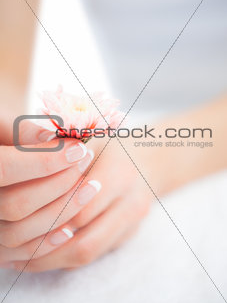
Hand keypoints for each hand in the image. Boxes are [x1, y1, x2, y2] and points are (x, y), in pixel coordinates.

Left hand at [2, 137, 151, 271]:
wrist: (149, 160)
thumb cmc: (113, 146)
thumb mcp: (93, 139)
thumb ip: (64, 154)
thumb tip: (27, 171)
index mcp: (121, 174)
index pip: (80, 206)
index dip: (49, 212)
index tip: (22, 213)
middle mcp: (131, 203)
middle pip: (85, 241)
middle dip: (46, 246)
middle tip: (15, 244)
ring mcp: (132, 224)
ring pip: (89, 254)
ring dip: (53, 258)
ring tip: (24, 254)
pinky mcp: (127, 235)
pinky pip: (94, 254)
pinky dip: (66, 255)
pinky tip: (45, 249)